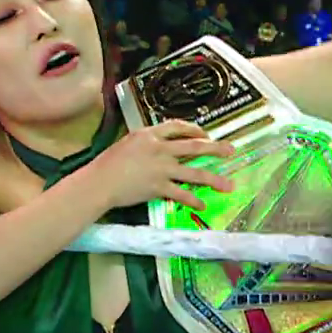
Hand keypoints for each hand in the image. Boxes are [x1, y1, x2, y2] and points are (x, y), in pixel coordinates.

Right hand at [80, 119, 235, 211]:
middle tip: (231, 151)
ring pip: (194, 173)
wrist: (99, 182)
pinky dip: (193, 200)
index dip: (194, 130)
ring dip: (214, 179)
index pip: (178, 127)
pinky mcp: (159, 187)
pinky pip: (182, 194)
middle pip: (194, 146)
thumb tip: (163, 147)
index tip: (205, 134)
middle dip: (216, 148)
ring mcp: (161, 168)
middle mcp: (160, 149)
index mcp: (150, 134)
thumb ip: (147, 143)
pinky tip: (203, 205)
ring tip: (228, 185)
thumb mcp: (128, 143)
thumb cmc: (108, 163)